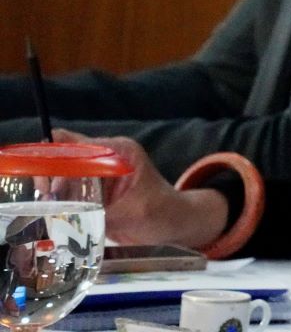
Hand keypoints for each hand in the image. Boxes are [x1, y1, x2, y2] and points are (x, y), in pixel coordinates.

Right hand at [52, 130, 226, 248]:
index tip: (40, 182)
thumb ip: (99, 210)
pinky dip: (59, 200)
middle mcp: (105, 157)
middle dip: (48, 176)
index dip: (51, 158)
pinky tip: (53, 215)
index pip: (74, 144)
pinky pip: (69, 189)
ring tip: (45, 210)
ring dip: (51, 190)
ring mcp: (99, 172)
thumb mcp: (131, 212)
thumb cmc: (160, 212)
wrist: (173, 223)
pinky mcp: (95, 189)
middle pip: (63, 156)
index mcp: (117, 151)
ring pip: (62, 173)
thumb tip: (63, 212)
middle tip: (43, 200)